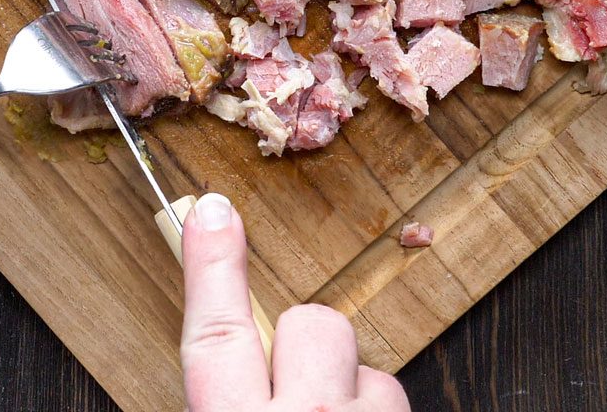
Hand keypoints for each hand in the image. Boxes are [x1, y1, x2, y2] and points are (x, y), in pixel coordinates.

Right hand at [181, 194, 410, 410]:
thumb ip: (225, 397)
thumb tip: (237, 364)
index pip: (217, 330)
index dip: (213, 265)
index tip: (214, 212)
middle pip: (309, 324)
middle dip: (304, 344)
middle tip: (295, 392)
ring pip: (362, 363)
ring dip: (348, 388)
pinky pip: (393, 395)